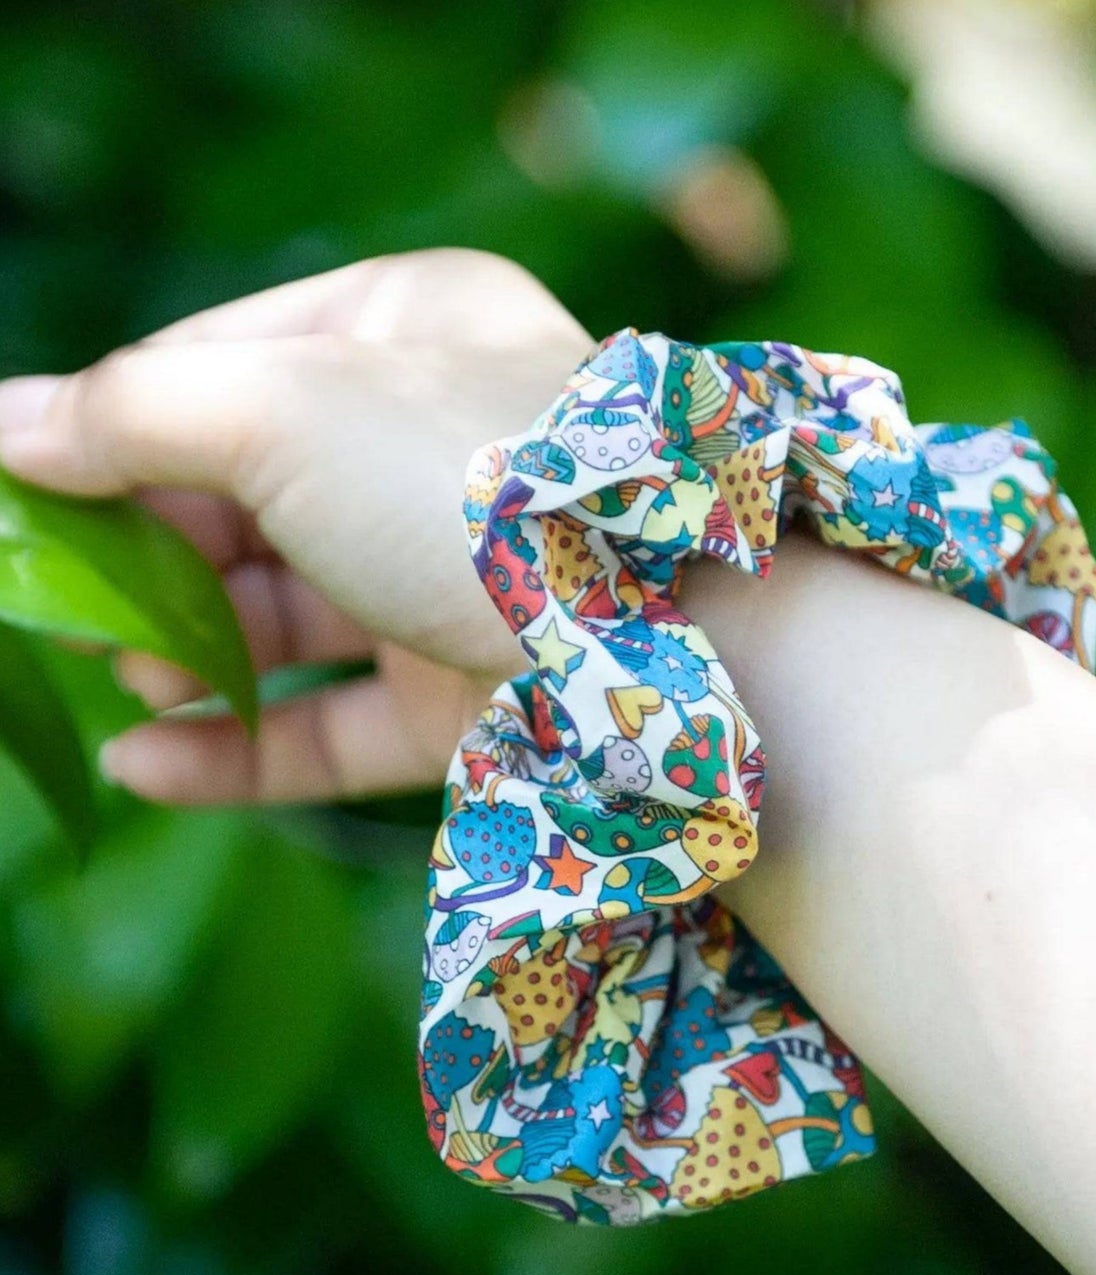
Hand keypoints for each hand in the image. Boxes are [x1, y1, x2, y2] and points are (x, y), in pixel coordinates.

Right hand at [0, 249, 592, 802]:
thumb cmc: (472, 488)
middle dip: (148, 550)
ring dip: (187, 648)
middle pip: (252, 497)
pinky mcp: (473, 698)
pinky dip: (242, 747)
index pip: (228, 361)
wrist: (673, 645)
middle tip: (63, 600)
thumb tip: (2, 426)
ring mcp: (458, 582)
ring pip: (293, 617)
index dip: (117, 420)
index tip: (27, 482)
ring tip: (119, 675)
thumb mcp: (282, 412)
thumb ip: (131, 415)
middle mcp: (440, 450)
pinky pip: (335, 723)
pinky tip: (148, 764)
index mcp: (413, 333)